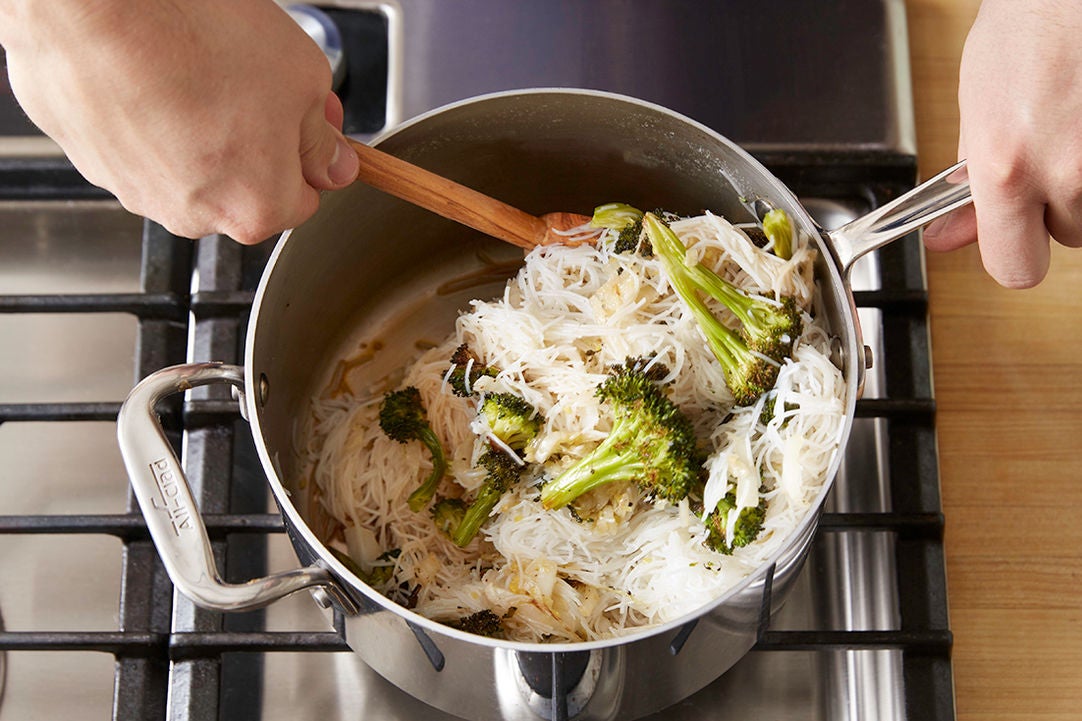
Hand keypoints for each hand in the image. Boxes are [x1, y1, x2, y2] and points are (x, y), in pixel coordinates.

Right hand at [0, 0, 359, 243]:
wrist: (92, 5)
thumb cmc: (196, 36)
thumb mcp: (302, 79)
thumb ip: (322, 137)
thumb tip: (334, 164)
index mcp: (257, 208)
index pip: (304, 199)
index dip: (308, 152)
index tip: (304, 118)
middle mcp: (195, 217)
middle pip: (244, 189)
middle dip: (254, 145)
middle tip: (250, 85)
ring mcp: (138, 193)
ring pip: (191, 169)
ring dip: (201, 132)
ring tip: (195, 74)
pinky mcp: (93, 163)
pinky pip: (139, 148)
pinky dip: (151, 119)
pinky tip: (152, 76)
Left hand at [923, 0, 1081, 287]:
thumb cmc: (1027, 30)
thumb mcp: (976, 113)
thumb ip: (969, 186)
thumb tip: (948, 238)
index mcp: (1007, 171)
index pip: (1014, 268)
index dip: (1013, 252)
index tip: (1011, 235)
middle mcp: (1067, 173)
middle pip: (1069, 236)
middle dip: (1057, 208)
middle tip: (1048, 160)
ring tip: (1074, 132)